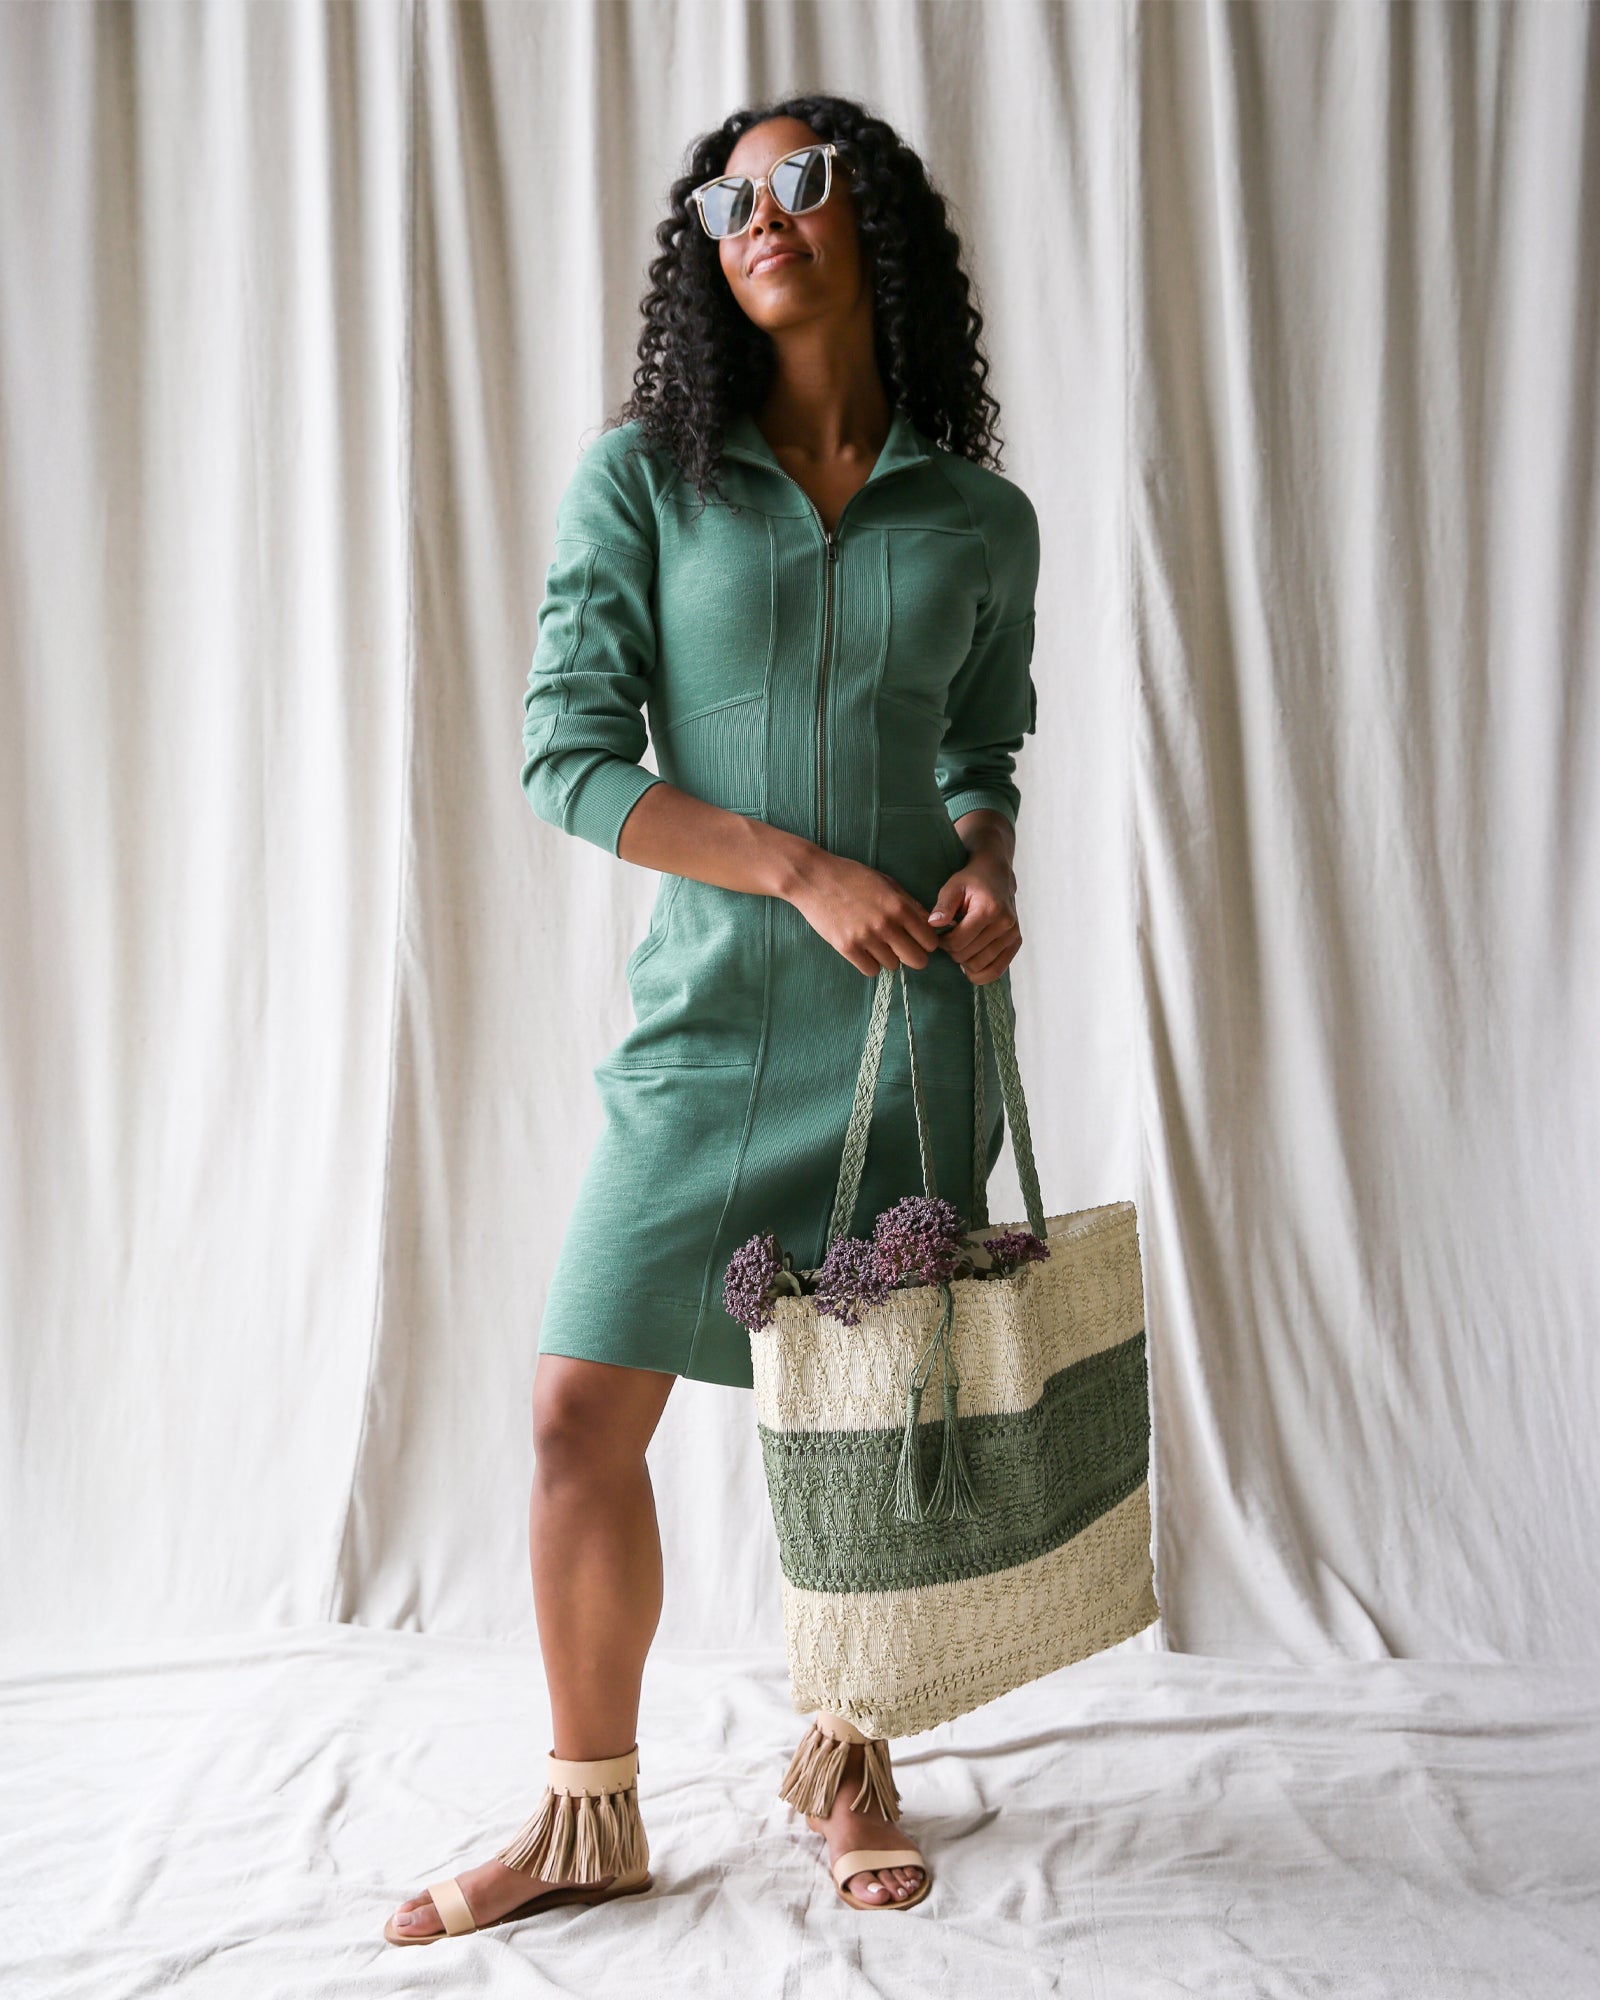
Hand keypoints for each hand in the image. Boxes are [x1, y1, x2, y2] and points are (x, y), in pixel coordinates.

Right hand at [785, 850, 944, 976]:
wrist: (813, 877)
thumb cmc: (851, 876)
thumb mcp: (886, 882)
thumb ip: (910, 903)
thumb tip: (930, 923)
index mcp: (899, 906)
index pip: (930, 940)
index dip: (926, 942)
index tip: (917, 939)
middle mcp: (885, 924)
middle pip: (917, 960)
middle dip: (913, 955)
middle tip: (902, 947)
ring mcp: (865, 937)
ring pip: (893, 965)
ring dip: (888, 957)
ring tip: (876, 942)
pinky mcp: (846, 947)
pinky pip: (871, 970)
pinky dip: (870, 963)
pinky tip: (864, 949)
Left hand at [927, 848, 1020, 984]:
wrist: (997, 875)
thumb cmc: (971, 881)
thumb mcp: (953, 886)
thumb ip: (943, 906)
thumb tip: (933, 924)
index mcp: (989, 910)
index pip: (958, 942)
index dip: (943, 943)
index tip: (940, 934)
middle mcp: (1005, 924)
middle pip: (968, 957)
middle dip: (952, 952)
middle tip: (949, 940)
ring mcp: (1013, 935)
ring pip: (980, 967)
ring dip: (965, 962)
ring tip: (961, 946)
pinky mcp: (1016, 942)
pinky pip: (997, 971)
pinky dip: (980, 973)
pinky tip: (970, 963)